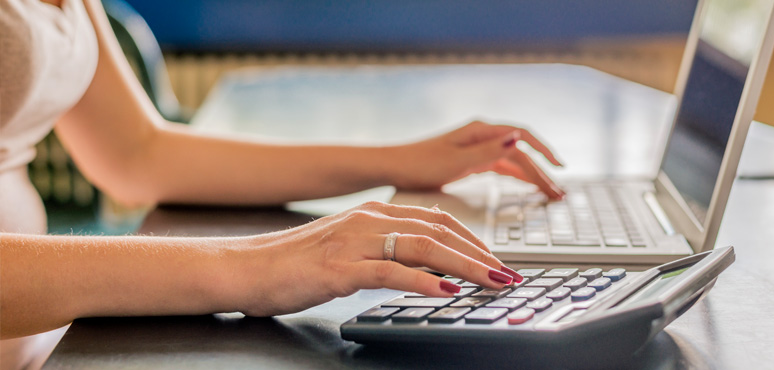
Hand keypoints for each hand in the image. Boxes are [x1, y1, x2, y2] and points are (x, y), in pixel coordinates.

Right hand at [229, 201, 522, 316]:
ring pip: (423, 247)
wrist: (246, 267)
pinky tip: (446, 293)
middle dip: (480, 254)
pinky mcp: (340, 268)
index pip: (437, 219)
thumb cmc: (296, 263)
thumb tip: (427, 269)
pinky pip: (390, 272)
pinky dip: (423, 282)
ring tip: (492, 282)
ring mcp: (355, 241)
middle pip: (439, 231)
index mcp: (373, 212)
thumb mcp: (349, 249)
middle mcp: (369, 219)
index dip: (473, 240)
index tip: (496, 261)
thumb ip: (385, 250)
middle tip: (508, 276)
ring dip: (465, 266)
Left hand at [388, 120, 564, 198]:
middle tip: (558, 194)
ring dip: (532, 175)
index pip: (522, 139)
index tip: (559, 169)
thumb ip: (488, 151)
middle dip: (542, 172)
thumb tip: (518, 137)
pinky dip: (516, 176)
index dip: (543, 153)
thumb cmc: (420, 164)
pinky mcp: (471, 161)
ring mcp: (477, 148)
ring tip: (550, 193)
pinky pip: (501, 167)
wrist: (393, 167)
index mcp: (480, 131)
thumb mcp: (456, 161)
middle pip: (521, 152)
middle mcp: (482, 136)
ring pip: (513, 161)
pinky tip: (527, 185)